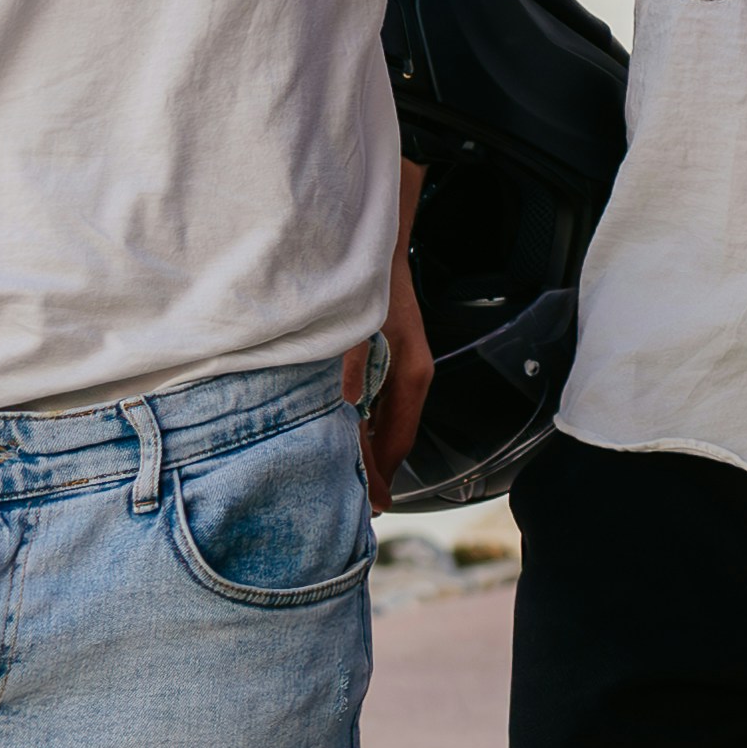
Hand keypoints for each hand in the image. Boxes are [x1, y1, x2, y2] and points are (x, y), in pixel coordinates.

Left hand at [363, 220, 431, 500]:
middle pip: (390, 440)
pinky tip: (334, 431)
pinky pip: (372, 405)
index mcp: (412, 378)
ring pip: (380, 424)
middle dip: (368, 473)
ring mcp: (398, 369)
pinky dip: (353, 425)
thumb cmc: (367, 281)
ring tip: (337, 478)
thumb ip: (347, 386)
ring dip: (359, 449)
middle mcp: (410, 378)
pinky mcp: (382, 361)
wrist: (374, 238)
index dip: (378, 480)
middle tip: (347, 505)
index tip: (367, 509)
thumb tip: (345, 434)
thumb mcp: (353, 334)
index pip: (395, 444)